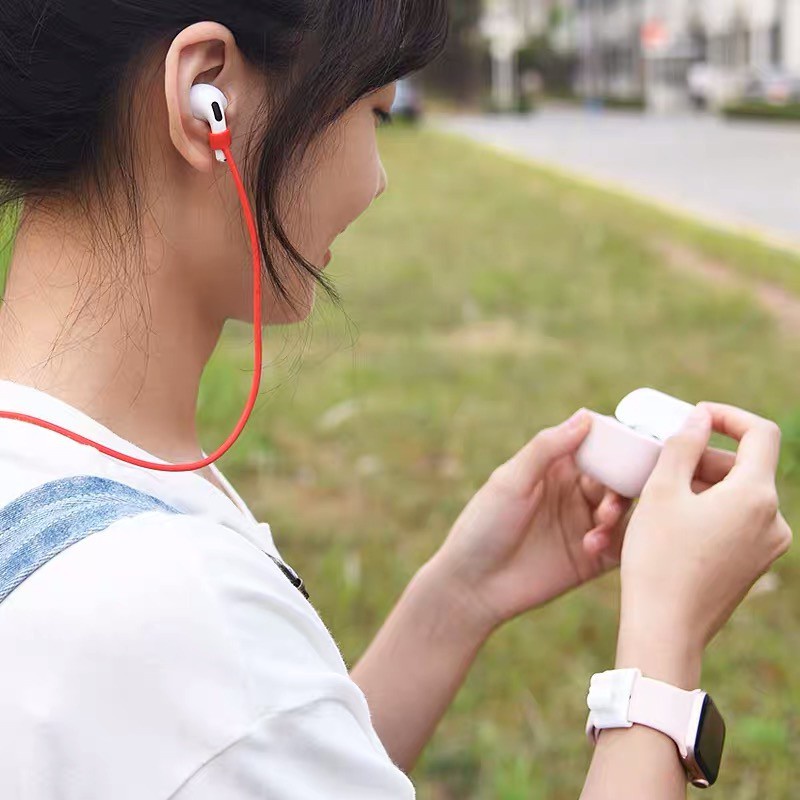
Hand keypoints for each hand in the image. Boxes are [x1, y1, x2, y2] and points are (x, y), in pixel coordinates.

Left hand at [427, 410, 632, 633]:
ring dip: (618, 511)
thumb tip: (587, 416)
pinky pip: (621, 545)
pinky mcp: (593, 558)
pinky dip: (615, 541)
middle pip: (617, 477)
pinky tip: (591, 546)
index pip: (598, 445)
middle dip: (622, 482)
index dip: (618, 442)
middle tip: (608, 496)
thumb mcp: (511, 481)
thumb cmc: (483, 525)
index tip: (636, 443)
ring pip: (623, 509)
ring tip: (599, 522)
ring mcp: (585, 525)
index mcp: (556, 467)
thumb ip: (547, 448)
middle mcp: (575, 492)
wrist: (473, 585)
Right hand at [618, 403, 791, 680]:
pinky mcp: (754, 564)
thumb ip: (682, 446)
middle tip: (662, 462)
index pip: (760, 433)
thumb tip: (699, 418)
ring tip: (660, 496)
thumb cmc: (658, 557)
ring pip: (738, 494)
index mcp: (755, 496)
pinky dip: (709, 509)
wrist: (665, 628)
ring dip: (702, 484)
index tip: (696, 417)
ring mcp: (767, 545)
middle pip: (744, 466)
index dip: (728, 416)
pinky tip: (673, 523)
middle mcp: (773, 519)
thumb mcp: (661, 491)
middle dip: (704, 457)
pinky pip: (737, 520)